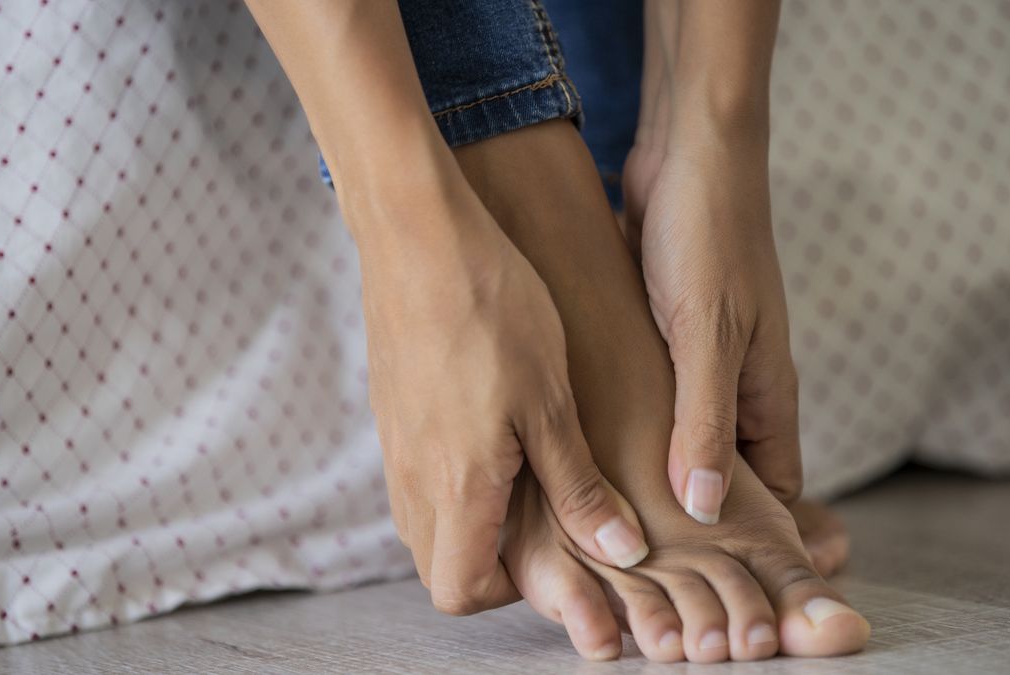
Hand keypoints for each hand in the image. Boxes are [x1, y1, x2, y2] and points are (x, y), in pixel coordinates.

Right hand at [357, 186, 648, 614]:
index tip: (551, 555)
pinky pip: (412, 477)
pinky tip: (491, 432)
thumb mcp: (552, 404)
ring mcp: (394, 445)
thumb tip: (619, 552)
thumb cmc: (493, 312)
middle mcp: (412, 478)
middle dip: (489, 565)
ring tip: (523, 476)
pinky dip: (448, 483)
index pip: (458, 591)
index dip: (507, 593)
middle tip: (542, 522)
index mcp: (456, 487)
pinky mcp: (390, 412)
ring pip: (423, 523)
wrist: (418, 236)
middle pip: (438, 566)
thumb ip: (579, 487)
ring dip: (468, 523)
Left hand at [623, 139, 801, 524]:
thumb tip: (705, 507)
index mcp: (767, 392)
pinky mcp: (665, 335)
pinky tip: (593, 446)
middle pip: (727, 471)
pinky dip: (634, 426)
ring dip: (658, 470)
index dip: (753, 535)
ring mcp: (702, 359)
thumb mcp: (708, 336)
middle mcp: (739, 383)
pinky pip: (656, 398)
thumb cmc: (709, 239)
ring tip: (612, 513)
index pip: (776, 489)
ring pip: (686, 436)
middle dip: (695, 514)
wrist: (689, 154)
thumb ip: (706, 423)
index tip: (710, 576)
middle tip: (645, 556)